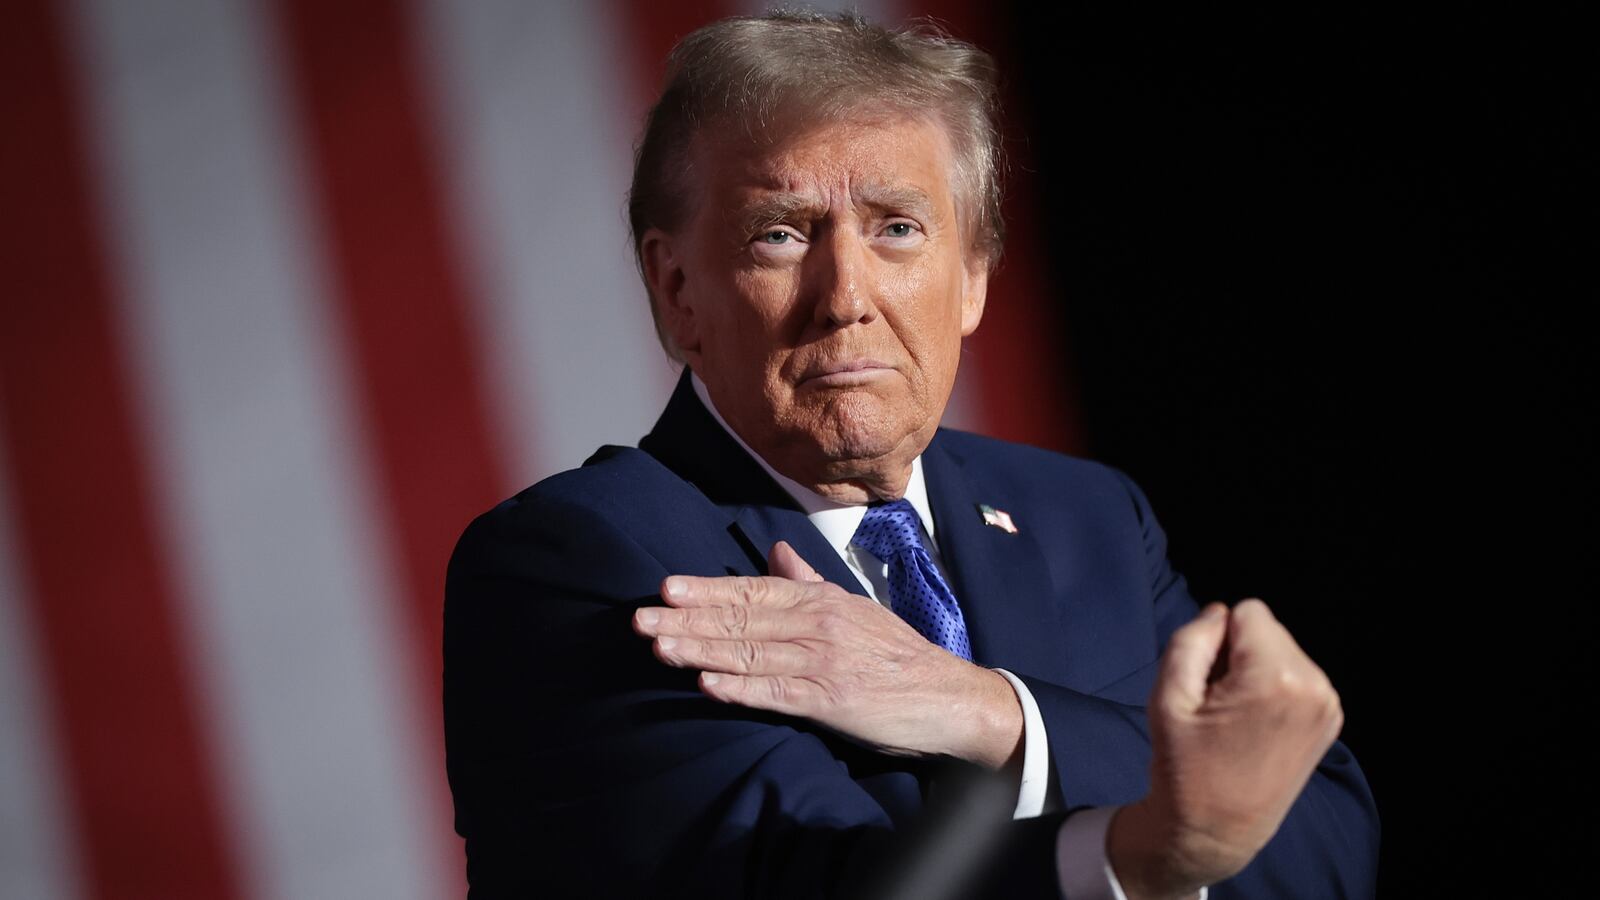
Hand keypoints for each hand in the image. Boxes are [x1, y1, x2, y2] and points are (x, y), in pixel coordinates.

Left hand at [632, 542, 1022, 768]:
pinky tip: (707, 684)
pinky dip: (740, 688)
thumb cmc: (895, 653)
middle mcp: (817, 623)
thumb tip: (776, 552)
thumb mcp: (854, 607)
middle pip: (741, 618)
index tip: (665, 588)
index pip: (752, 590)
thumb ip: (810, 582)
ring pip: (750, 653)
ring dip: (701, 650)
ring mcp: (823, 661)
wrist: (947, 696)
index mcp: (820, 599)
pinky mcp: (831, 699)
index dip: (706, 589)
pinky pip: (776, 693)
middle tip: (641, 620)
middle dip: (688, 619)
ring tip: (659, 648)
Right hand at [1107, 600, 1343, 899]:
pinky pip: (1296, 675)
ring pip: (1281, 650)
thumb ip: (1190, 640)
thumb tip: (1219, 614)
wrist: (1216, 832)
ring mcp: (1328, 705)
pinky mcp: (1331, 719)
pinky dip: (1273, 688)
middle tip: (1217, 703)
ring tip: (1235, 717)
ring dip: (1255, 671)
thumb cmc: (1184, 768)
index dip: (1216, 639)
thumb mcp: (1167, 697)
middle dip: (1238, 653)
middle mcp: (1314, 685)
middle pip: (1267, 629)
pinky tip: (1255, 725)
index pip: (1246, 611)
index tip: (1206, 683)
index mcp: (1276, 677)